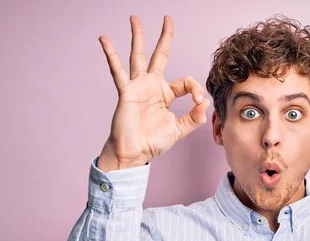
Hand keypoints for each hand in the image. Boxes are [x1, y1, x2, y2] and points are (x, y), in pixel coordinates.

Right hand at [97, 15, 209, 171]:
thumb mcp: (179, 129)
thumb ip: (194, 117)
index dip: (196, 89)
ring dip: (137, 37)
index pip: (185, 81)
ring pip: (138, 56)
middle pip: (159, 56)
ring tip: (134, 18)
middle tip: (167, 19)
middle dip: (164, 37)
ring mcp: (137, 87)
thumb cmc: (152, 142)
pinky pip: (117, 70)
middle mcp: (151, 86)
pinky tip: (105, 39)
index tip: (198, 102)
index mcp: (165, 94)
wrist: (134, 153)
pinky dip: (111, 54)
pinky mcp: (126, 91)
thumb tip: (204, 102)